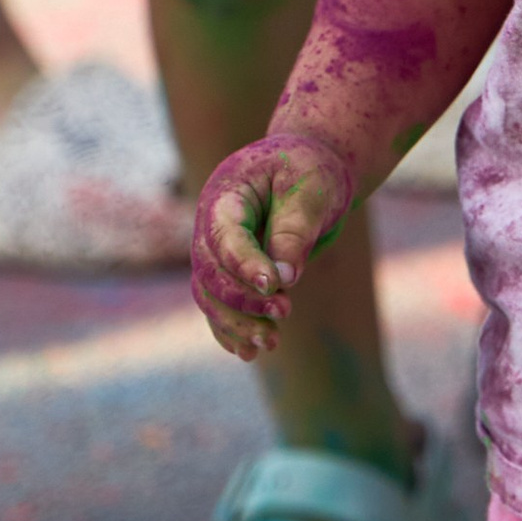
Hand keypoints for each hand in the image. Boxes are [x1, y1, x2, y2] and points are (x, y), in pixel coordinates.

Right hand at [192, 131, 357, 357]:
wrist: (308, 168)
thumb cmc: (311, 170)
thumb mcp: (312, 189)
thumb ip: (296, 230)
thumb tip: (285, 278)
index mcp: (227, 194)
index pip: (225, 235)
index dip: (244, 264)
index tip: (276, 287)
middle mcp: (210, 224)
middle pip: (210, 271)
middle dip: (243, 299)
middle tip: (285, 312)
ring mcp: (213, 249)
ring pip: (209, 294)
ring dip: (236, 322)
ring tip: (271, 342)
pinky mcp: (226, 270)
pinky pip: (217, 304)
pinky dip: (229, 330)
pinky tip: (249, 352)